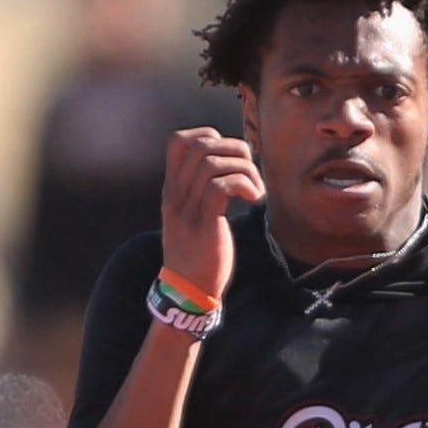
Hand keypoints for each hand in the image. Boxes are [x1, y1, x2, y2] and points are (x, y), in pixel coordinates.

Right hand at [160, 129, 262, 307]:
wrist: (188, 292)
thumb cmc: (198, 253)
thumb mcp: (192, 216)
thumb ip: (202, 191)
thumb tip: (231, 166)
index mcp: (172, 189)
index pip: (178, 140)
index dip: (209, 136)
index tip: (230, 157)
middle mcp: (176, 195)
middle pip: (200, 146)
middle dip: (234, 149)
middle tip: (249, 171)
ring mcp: (188, 210)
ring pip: (213, 164)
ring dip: (244, 170)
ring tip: (255, 190)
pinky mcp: (204, 227)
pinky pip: (221, 187)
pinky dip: (244, 185)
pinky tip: (254, 199)